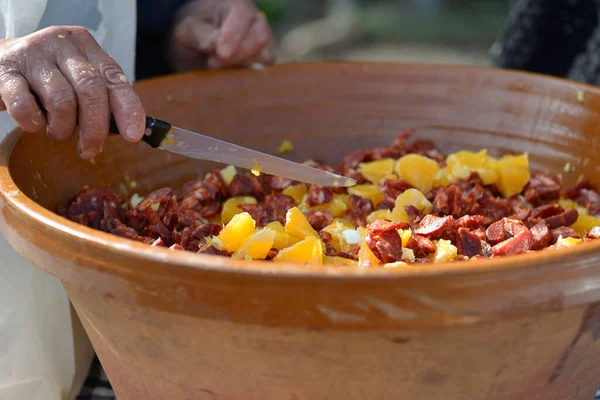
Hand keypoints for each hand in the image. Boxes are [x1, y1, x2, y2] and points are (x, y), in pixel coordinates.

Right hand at [0, 26, 144, 158]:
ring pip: (62, 100)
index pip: (115, 78)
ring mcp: (31, 54)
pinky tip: (34, 123)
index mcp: (85, 45)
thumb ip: (100, 101)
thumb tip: (125, 131)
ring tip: (57, 132)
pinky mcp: (5, 69)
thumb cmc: (45, 82)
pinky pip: (24, 106)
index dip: (128, 108)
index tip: (133, 136)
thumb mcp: (75, 84)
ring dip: (63, 128)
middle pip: (91, 89)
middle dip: (94, 128)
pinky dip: (33, 123)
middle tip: (89, 151)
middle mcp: (60, 43)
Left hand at [168, 0, 274, 71]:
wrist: (196, 48)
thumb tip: (213, 46)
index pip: (242, 15)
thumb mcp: (186, 30)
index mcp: (235, 6)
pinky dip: (247, 77)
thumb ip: (198, 34)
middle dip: (238, 54)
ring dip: (241, 66)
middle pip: (260, 37)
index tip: (221, 54)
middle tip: (212, 63)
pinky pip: (264, 72)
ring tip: (217, 68)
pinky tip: (228, 76)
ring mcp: (262, 43)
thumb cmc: (193, 33)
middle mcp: (254, 22)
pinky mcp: (263, 63)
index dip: (233, 35)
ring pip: (266, 56)